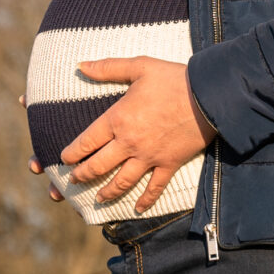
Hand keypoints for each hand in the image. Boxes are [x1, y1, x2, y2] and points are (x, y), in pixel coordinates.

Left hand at [57, 56, 214, 210]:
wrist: (209, 95)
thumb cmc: (173, 79)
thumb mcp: (139, 67)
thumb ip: (108, 68)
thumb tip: (80, 65)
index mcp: (118, 119)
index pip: (87, 142)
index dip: (72, 153)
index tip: (64, 159)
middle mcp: (129, 142)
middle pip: (99, 166)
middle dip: (83, 175)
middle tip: (74, 180)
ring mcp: (149, 156)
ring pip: (122, 181)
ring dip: (108, 192)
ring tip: (98, 198)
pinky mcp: (169, 164)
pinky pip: (154, 188)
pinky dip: (146, 200)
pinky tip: (138, 208)